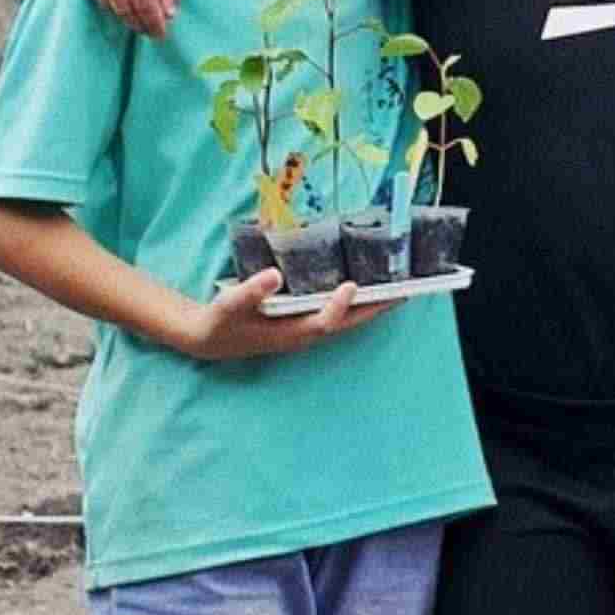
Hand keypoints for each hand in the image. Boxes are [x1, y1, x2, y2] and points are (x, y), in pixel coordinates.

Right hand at [78, 0, 188, 34]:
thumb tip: (167, 17)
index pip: (144, 6)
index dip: (154, 25)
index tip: (162, 36)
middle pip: (123, 8)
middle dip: (139, 24)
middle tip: (153, 32)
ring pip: (106, 2)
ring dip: (124, 15)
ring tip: (141, 19)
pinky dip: (108, 0)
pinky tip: (124, 2)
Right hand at [170, 269, 396, 361]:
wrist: (209, 338)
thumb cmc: (220, 321)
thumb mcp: (230, 304)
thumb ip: (251, 291)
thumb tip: (274, 275)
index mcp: (289, 333)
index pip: (324, 322)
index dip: (340, 306)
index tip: (352, 286)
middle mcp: (304, 335)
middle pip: (349, 323)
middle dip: (376, 308)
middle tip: (405, 292)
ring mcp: (306, 331)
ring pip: (347, 320)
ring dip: (372, 306)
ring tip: (398, 289)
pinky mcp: (304, 325)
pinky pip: (338, 315)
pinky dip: (355, 304)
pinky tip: (367, 291)